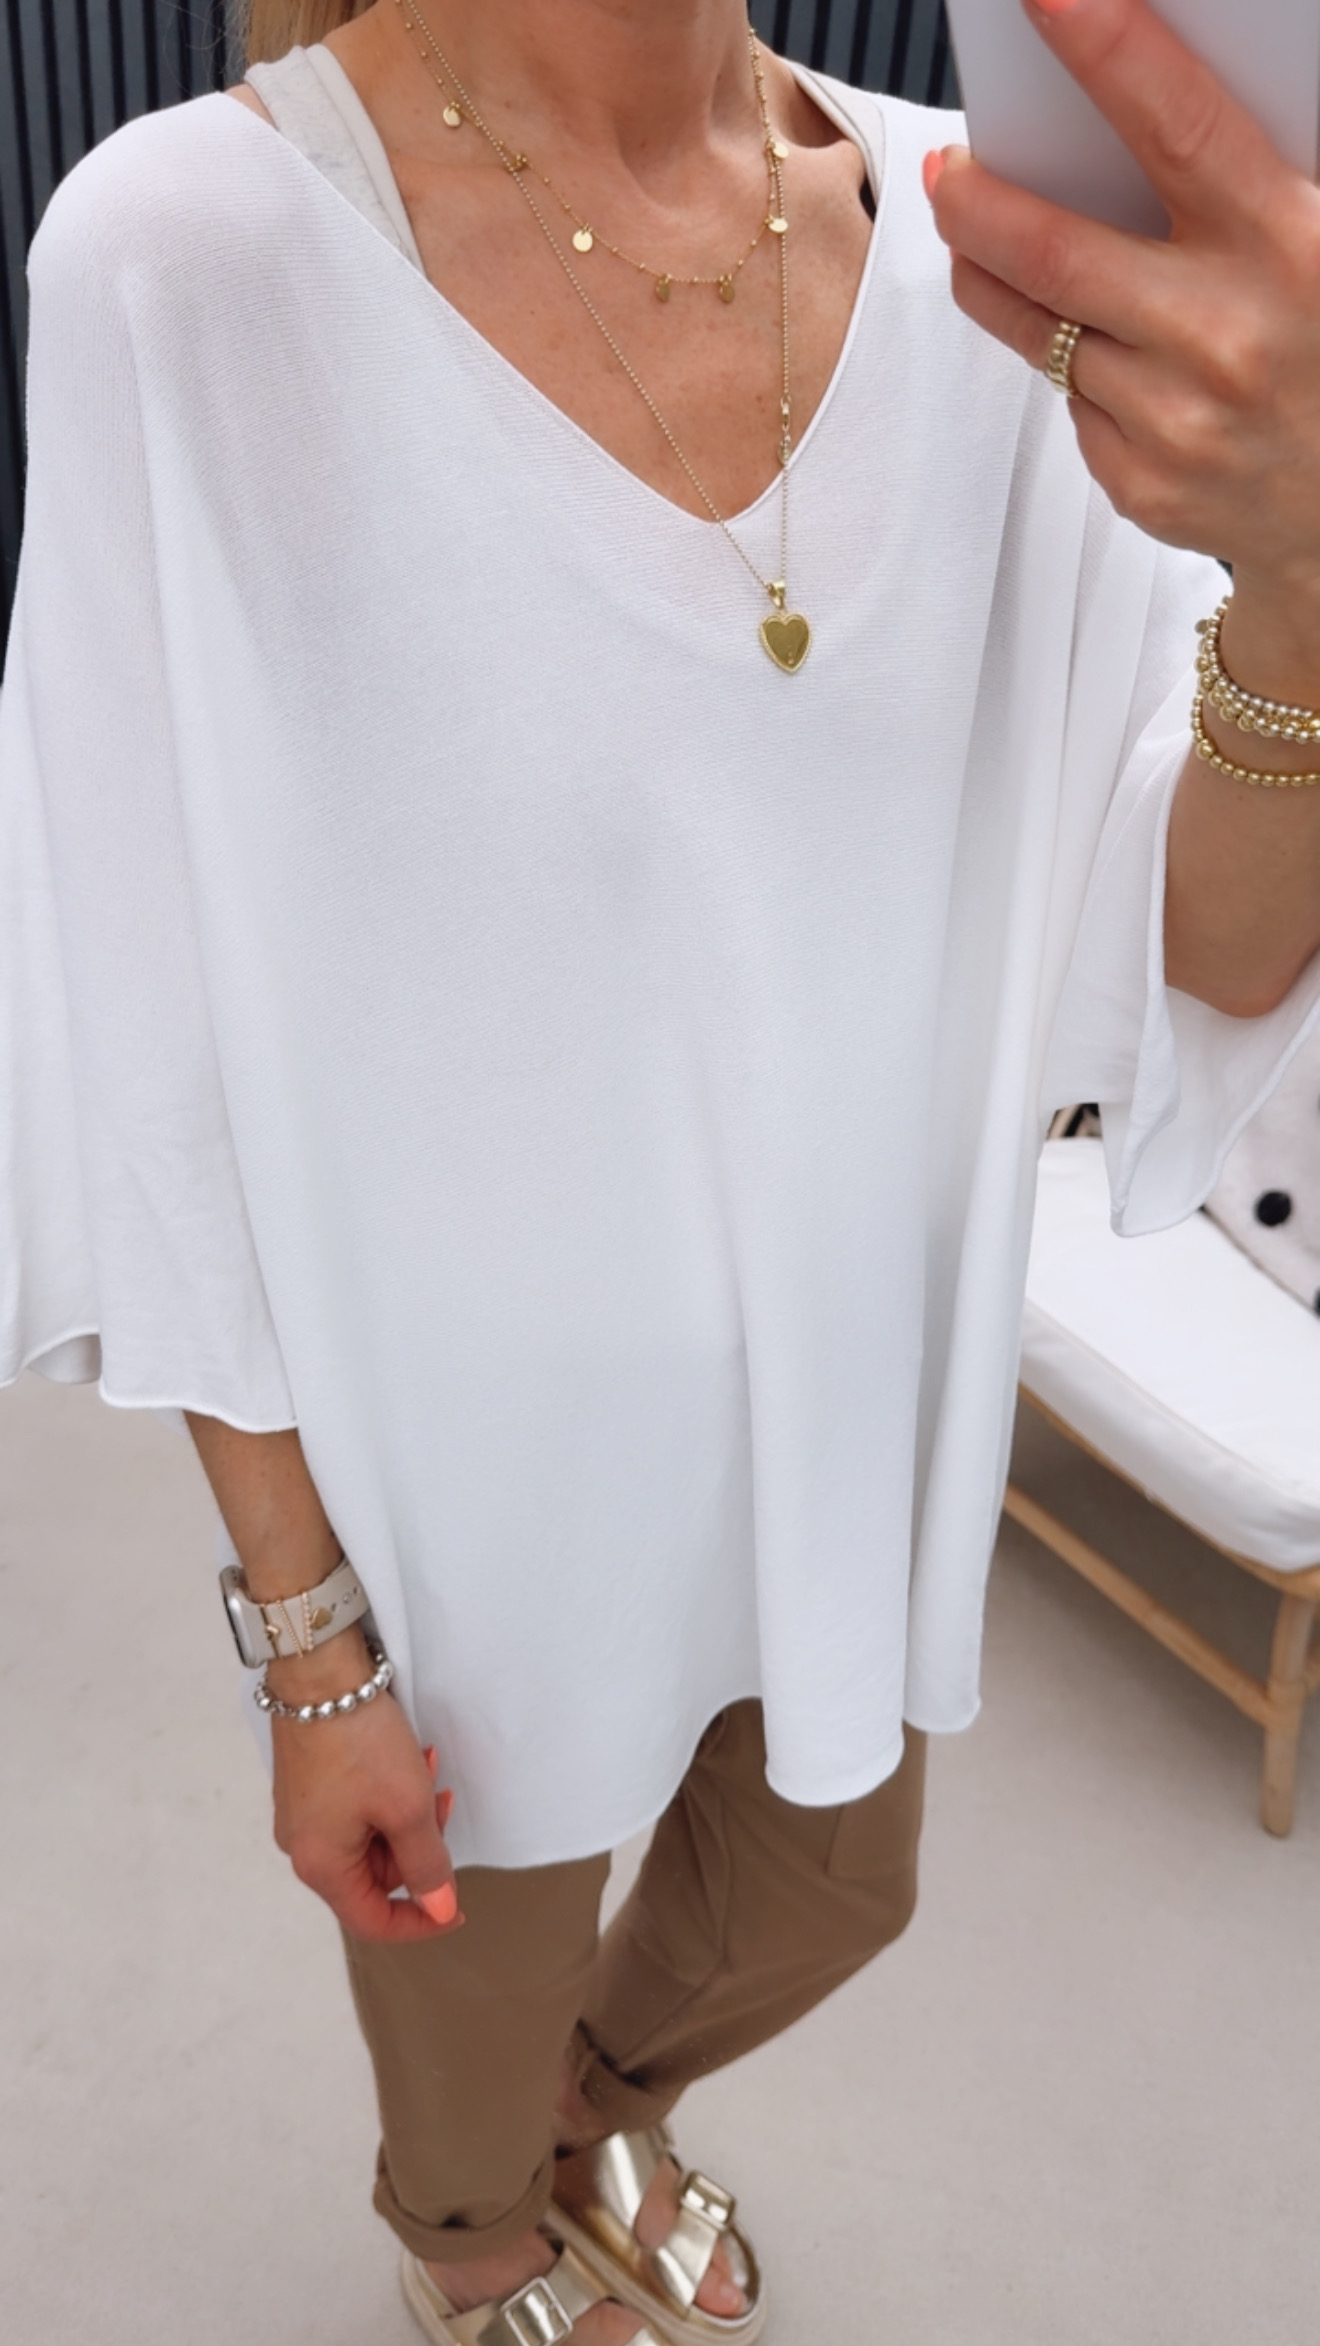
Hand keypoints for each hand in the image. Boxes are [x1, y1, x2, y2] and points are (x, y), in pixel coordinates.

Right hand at [267, 1628, 461, 1942]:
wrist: (318, 1673)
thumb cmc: (358, 1740)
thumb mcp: (407, 1807)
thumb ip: (427, 1864)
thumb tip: (439, 1908)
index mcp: (320, 1865)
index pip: (372, 1921)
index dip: (419, 1922)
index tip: (457, 1908)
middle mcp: (303, 1847)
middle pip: (374, 1875)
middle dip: (417, 1846)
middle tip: (442, 1804)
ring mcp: (303, 1815)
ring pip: (369, 1839)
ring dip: (406, 1814)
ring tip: (427, 1768)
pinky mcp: (309, 1785)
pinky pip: (355, 1809)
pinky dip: (387, 1794)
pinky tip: (407, 1758)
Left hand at [926, 0, 1319, 692]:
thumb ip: (1247, 180)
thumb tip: (1136, 100)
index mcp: (1288, 249)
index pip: (1177, 127)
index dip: (1107, 51)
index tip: (1046, 1)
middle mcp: (1224, 337)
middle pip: (1054, 251)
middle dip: (977, 201)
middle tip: (945, 169)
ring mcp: (1175, 421)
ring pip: (1040, 332)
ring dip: (996, 278)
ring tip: (978, 236)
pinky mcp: (1143, 484)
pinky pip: (1075, 404)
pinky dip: (1078, 369)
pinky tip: (1113, 355)